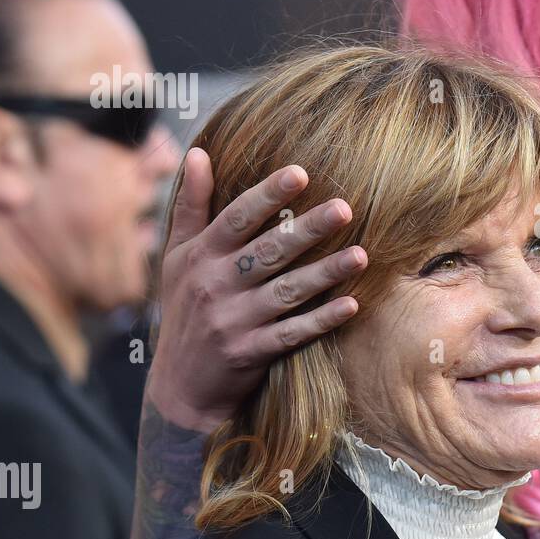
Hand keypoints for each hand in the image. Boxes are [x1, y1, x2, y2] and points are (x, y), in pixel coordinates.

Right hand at [145, 147, 365, 431]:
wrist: (179, 386)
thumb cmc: (184, 309)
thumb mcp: (178, 257)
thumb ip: (191, 206)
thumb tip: (198, 152)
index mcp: (201, 256)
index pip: (236, 218)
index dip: (267, 195)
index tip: (300, 172)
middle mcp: (215, 285)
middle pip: (268, 251)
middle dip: (306, 229)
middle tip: (344, 207)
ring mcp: (234, 321)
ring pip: (286, 291)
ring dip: (325, 273)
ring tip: (361, 256)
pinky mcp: (250, 352)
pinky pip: (292, 333)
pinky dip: (321, 321)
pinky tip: (351, 305)